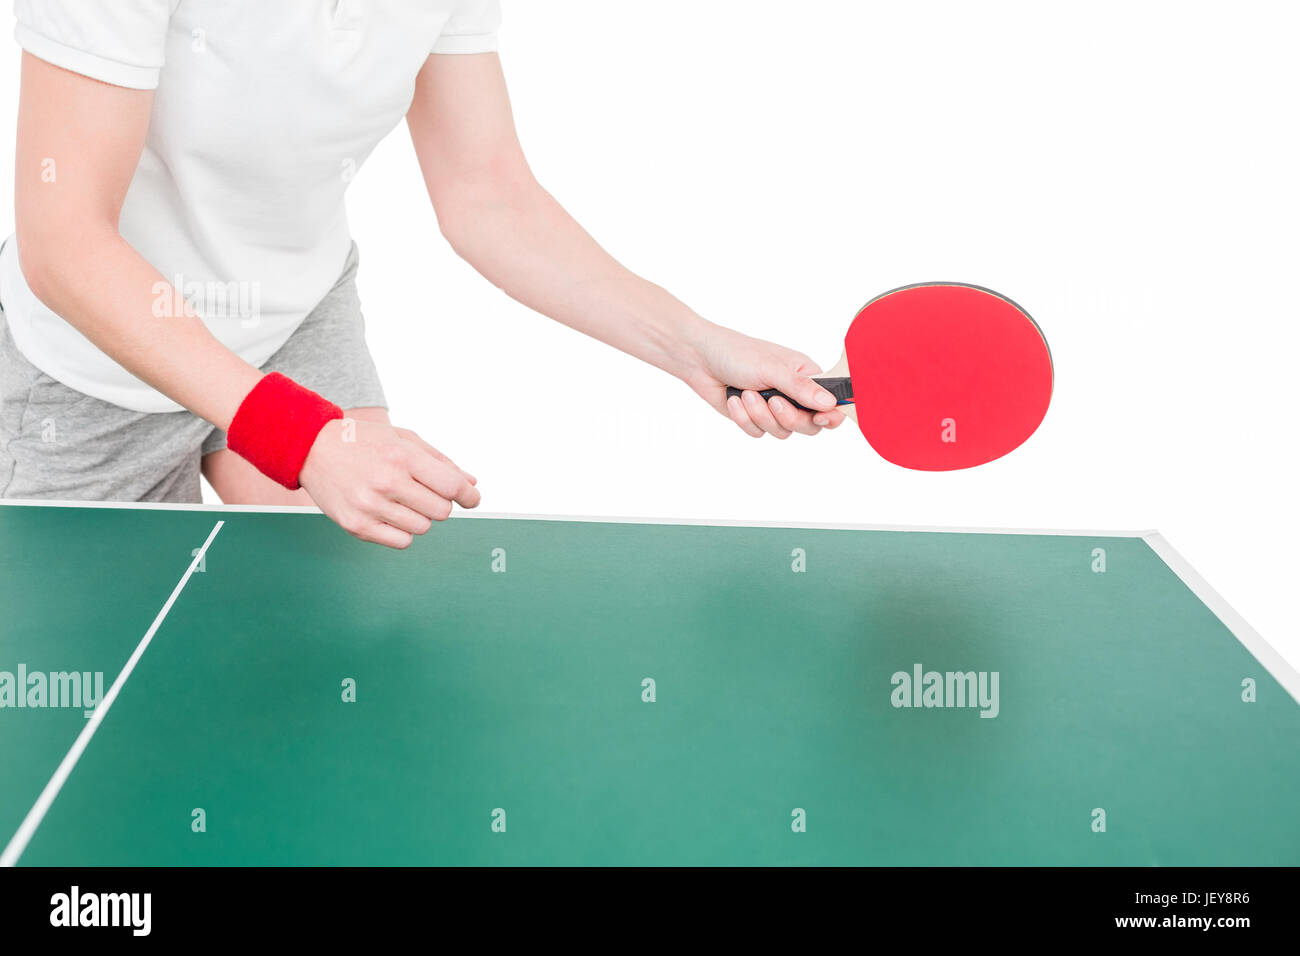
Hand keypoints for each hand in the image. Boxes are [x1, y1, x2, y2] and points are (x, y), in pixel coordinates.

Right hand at [299, 419, 480, 547]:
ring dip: (420, 516)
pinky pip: (402, 542)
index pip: (452, 486)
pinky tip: (390, 513)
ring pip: (423, 528)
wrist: (311, 448)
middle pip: (441, 511)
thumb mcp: (405, 440)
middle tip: (423, 491)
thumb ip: (441, 462)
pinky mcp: (356, 525)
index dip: (469, 496)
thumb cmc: (365, 442)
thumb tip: (472, 484)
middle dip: (440, 502)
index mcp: (402, 456)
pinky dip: (403, 531)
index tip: (471, 499)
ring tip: (401, 499)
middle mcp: (387, 482)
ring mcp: (370, 506)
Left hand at [685, 324, 846, 437]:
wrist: (700, 359)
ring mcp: (773, 407)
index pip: (831, 401)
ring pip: (782, 431)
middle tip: (774, 402)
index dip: (832, 414)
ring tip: (747, 394)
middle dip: (789, 417)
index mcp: (806, 375)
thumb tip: (831, 404)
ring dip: (761, 416)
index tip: (822, 417)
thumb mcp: (772, 368)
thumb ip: (801, 388)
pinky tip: (734, 399)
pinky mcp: (754, 418)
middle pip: (809, 425)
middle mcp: (793, 393)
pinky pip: (758, 432)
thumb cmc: (737, 353)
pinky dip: (744, 418)